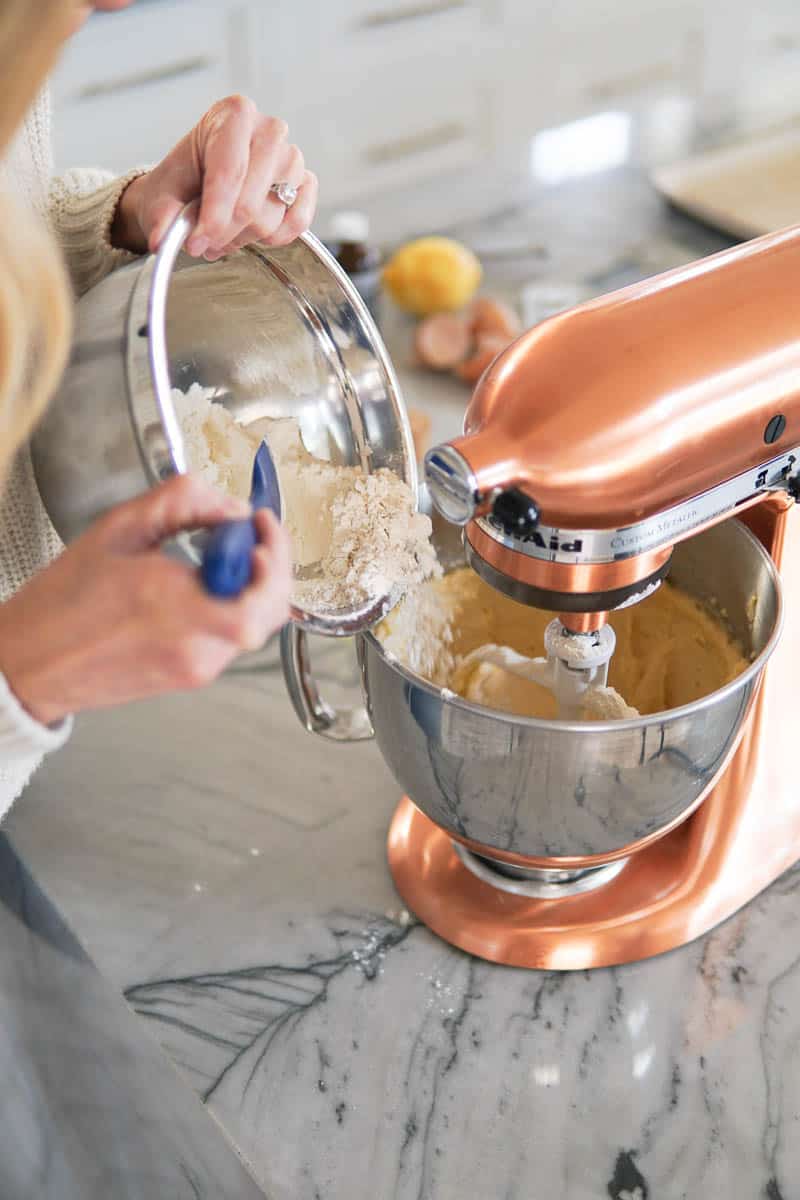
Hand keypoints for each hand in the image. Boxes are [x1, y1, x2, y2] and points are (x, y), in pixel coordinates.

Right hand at [0, 475, 291, 725]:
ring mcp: (197, 667)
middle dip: (274, 568)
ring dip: (254, 587)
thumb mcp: (118, 529)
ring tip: (222, 560)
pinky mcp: (193, 679)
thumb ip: (183, 503)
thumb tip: (229, 506)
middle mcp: (193, 642)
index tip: (258, 522)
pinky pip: (233, 638)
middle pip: (272, 610)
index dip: (273, 550)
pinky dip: (233, 608)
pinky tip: (204, 589)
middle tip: (255, 539)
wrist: (33, 665)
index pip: (261, 590)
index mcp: (172, 602)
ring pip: (257, 624)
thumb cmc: (63, 604)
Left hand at [112, 95, 317, 259]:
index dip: (213, 215)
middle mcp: (268, 131)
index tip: (196, 243)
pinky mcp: (306, 183)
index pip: (229, 172)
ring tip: (222, 233)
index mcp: (233, 115)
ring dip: (243, 237)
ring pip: (271, 217)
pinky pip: (298, 222)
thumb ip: (162, 215)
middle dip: (224, 232)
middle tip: (203, 242)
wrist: (202, 180)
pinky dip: (275, 237)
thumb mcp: (164, 191)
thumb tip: (161, 241)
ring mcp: (292, 157)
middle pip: (251, 201)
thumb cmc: (187, 178)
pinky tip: (252, 234)